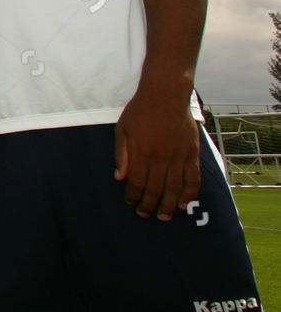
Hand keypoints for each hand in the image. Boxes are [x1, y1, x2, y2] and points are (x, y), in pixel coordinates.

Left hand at [114, 89, 200, 220]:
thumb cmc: (140, 110)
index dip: (133, 196)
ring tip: (163, 217)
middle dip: (148, 205)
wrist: (166, 94)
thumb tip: (118, 177)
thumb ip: (121, 154)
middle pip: (155, 189)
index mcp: (141, 152)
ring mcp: (178, 156)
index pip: (136, 182)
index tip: (130, 202)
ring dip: (168, 205)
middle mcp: (161, 157)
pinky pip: (193, 178)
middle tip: (144, 215)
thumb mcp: (122, 129)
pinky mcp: (192, 153)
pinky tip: (184, 204)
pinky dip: (190, 193)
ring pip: (175, 188)